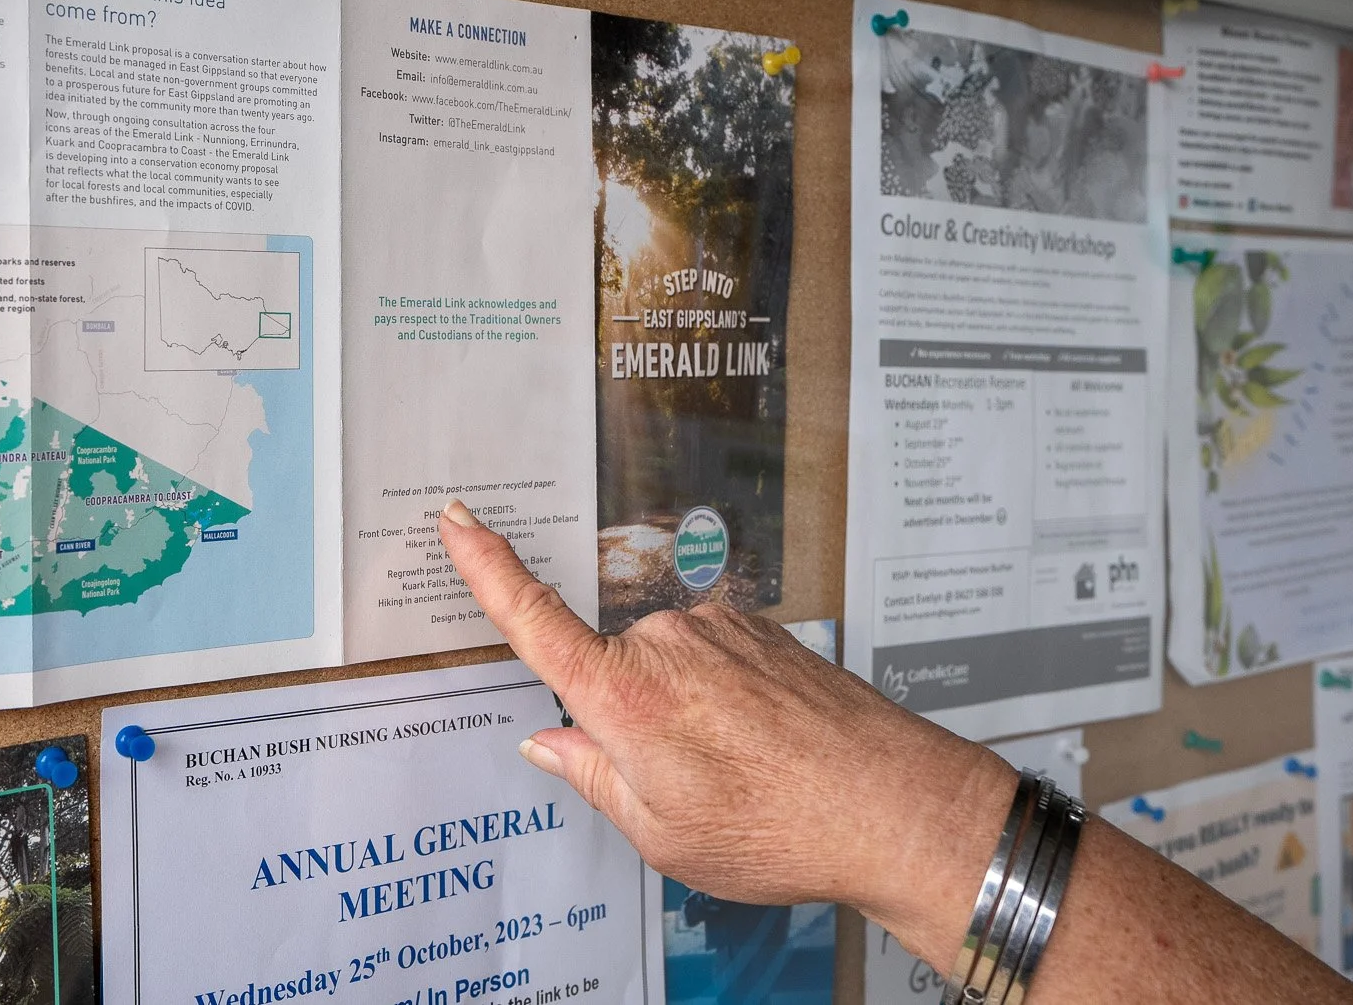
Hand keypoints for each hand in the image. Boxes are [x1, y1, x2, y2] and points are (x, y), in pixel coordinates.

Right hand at [437, 499, 1015, 965]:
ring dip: (688, 717)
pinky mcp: (761, 629)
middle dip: (631, 726)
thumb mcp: (661, 832)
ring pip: (667, 672)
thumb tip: (549, 742)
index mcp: (624, 694)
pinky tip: (766, 750)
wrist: (894, 805)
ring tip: (743, 776)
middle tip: (687, 788)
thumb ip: (593, 777)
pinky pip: (715, 663)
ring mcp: (719, 628)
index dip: (486, 566)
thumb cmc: (780, 828)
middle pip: (611, 672)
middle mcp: (666, 642)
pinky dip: (727, 705)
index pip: (533, 618)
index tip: (457, 520)